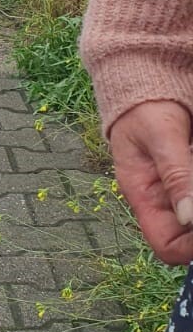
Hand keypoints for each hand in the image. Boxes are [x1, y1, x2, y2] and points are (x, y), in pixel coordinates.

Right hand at [108, 100, 192, 265]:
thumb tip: (188, 219)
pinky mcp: (188, 180)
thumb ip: (176, 174)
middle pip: (188, 236)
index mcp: (144, 196)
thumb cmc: (146, 107)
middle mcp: (163, 202)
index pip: (167, 245)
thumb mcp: (161, 136)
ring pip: (192, 217)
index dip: (191, 247)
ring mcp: (179, 193)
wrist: (148, 84)